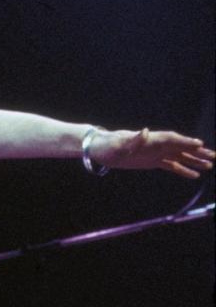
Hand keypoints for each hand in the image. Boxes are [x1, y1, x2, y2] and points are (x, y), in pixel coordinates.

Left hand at [91, 128, 214, 177]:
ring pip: (180, 157)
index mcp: (152, 139)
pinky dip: (183, 170)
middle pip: (181, 147)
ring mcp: (157, 153)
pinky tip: (194, 175)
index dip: (185, 142)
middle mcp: (157, 145)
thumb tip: (144, 131)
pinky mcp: (153, 162)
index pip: (172, 139)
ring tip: (209, 166)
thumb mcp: (119, 144)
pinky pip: (171, 165)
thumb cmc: (110, 145)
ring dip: (195, 161)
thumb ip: (133, 139)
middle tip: (213, 156)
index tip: (199, 145)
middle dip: (197, 152)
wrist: (102, 149)